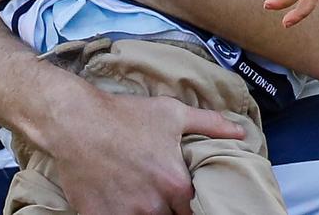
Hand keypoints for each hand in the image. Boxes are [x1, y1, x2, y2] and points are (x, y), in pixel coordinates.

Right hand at [44, 87, 244, 214]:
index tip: (175, 193)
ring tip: (132, 191)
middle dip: (163, 207)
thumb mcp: (171, 113)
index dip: (185, 204)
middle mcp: (154, 206)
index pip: (192, 211)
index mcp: (176, 185)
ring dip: (142, 211)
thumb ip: (209, 124)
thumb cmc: (126, 116)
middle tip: (150, 188)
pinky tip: (115, 199)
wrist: (77, 121)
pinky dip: (118, 214)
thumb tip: (241, 132)